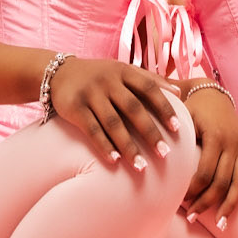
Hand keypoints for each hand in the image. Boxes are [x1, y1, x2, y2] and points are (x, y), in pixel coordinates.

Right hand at [49, 56, 180, 170]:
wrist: (57, 72)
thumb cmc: (98, 75)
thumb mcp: (122, 71)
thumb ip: (148, 79)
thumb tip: (180, 92)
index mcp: (123, 71)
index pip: (149, 88)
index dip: (164, 108)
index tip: (177, 129)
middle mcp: (108, 80)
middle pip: (133, 109)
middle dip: (150, 132)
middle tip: (165, 154)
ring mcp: (90, 93)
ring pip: (113, 123)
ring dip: (128, 147)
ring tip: (141, 167)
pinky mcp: (74, 107)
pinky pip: (92, 130)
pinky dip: (104, 146)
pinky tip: (115, 161)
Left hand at [181, 84, 237, 226]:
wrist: (211, 92)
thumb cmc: (189, 108)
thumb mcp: (181, 117)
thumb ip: (172, 135)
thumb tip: (152, 153)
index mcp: (214, 135)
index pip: (204, 173)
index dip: (192, 190)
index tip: (181, 202)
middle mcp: (232, 142)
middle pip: (221, 181)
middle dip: (207, 202)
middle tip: (192, 217)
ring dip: (229, 204)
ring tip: (220, 224)